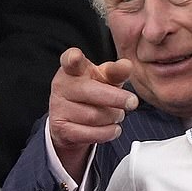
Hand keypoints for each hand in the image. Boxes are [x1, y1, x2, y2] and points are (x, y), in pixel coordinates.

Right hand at [49, 48, 138, 180]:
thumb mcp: (106, 78)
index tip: (75, 56)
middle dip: (116, 98)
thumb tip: (127, 65)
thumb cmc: (93, 90)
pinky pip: (89, 133)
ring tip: (117, 114)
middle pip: (91, 92)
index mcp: (73, 69)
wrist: (73, 118)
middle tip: (133, 102)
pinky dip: (107, 133)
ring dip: (113, 117)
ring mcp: (58, 107)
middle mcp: (62, 85)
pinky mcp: (60, 128)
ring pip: (94, 116)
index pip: (70, 60)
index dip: (73, 58)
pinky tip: (114, 129)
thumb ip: (116, 71)